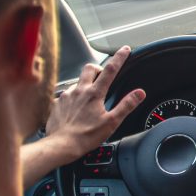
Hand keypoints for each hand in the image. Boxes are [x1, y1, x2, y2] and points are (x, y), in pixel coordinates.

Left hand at [44, 46, 145, 162]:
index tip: (125, 49)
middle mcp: (79, 91)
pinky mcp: (57, 104)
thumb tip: (139, 93)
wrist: (61, 145)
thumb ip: (126, 105)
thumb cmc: (85, 136)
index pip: (110, 70)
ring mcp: (66, 96)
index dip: (119, 58)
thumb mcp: (112, 122)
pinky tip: (74, 108)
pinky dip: (72, 98)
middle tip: (103, 74)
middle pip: (89, 68)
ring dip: (85, 84)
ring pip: (77, 82)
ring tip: (89, 96)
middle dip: (98, 67)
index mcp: (94, 94)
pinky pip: (65, 95)